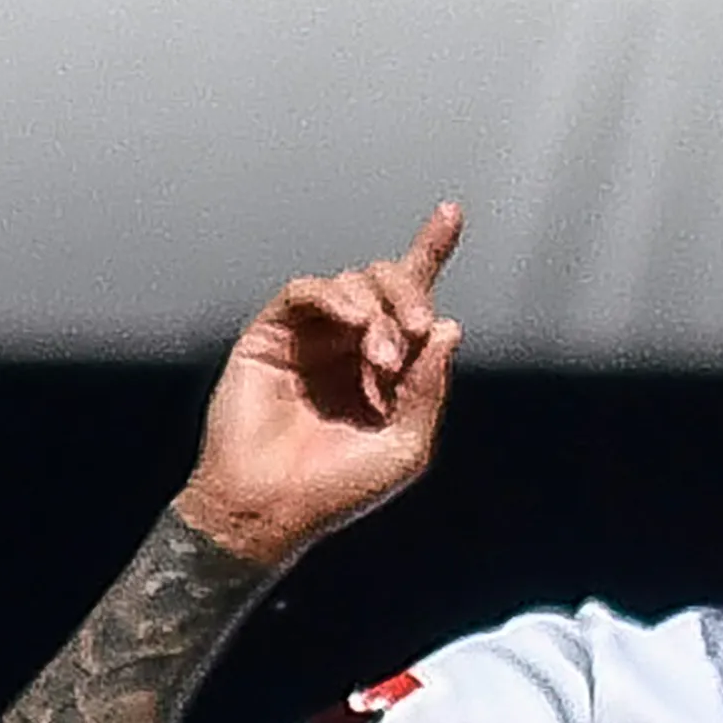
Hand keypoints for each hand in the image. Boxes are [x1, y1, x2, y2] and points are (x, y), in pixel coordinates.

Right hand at [176, 203, 464, 563]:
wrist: (270, 508)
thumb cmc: (335, 489)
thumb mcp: (405, 446)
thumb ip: (429, 387)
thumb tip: (449, 327)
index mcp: (386, 368)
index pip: (414, 304)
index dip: (430, 253)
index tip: (451, 214)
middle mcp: (350, 345)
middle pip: (389, 284)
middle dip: (411, 296)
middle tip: (417, 332)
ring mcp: (312, 337)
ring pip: (353, 283)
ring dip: (378, 311)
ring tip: (381, 357)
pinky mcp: (271, 334)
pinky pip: (306, 293)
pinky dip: (334, 296)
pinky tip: (351, 320)